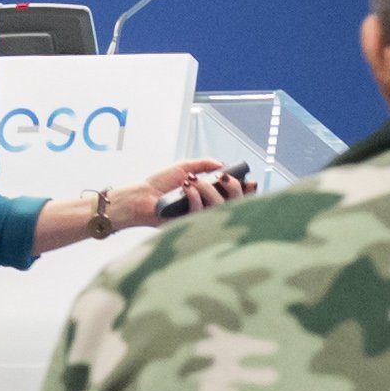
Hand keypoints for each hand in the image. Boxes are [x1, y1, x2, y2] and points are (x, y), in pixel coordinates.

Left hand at [118, 160, 248, 230]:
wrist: (139, 197)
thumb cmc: (159, 184)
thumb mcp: (184, 168)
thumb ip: (204, 164)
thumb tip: (222, 164)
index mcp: (209, 198)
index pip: (236, 198)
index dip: (247, 192)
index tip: (249, 182)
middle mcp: (207, 210)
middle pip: (235, 205)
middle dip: (234, 189)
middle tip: (224, 177)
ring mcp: (199, 220)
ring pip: (219, 208)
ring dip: (208, 189)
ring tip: (191, 180)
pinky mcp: (188, 226)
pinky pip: (200, 212)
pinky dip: (195, 195)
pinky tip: (186, 187)